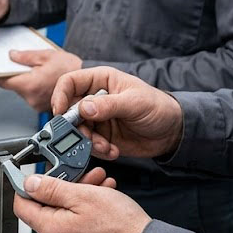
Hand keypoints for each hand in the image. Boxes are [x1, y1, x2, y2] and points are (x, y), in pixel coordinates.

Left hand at [0, 49, 81, 110]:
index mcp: (30, 84)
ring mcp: (37, 104)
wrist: (88, 80)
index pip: (3, 81)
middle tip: (22, 65)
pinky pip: (32, 96)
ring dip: (25, 82)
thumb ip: (26, 56)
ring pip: (23, 91)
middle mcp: (32, 98)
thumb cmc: (71, 68)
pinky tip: (42, 80)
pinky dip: (33, 88)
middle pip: (14, 86)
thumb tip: (12, 56)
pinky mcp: (42, 107)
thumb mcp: (46, 55)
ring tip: (37, 72)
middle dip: (15, 75)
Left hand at [13, 169, 148, 232]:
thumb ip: (52, 189)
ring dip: (81, 197)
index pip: (22, 207)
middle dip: (66, 187)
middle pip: (49, 209)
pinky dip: (89, 212)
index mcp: (51, 230)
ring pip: (67, 216)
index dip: (26, 187)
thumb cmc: (120, 228)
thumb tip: (30, 183)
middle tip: (83, 175)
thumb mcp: (83, 196)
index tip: (36, 175)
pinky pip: (79, 228)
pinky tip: (105, 200)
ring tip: (101, 185)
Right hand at [51, 66, 183, 160]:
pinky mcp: (101, 136)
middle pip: (69, 111)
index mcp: (100, 81)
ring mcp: (97, 119)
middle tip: (87, 137)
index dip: (60, 96)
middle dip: (76, 127)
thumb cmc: (158, 107)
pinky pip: (89, 144)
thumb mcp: (134, 103)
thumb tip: (83, 108)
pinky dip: (97, 151)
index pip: (69, 82)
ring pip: (77, 131)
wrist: (172, 132)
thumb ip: (108, 105)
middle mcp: (95, 99)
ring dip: (88, 142)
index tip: (60, 113)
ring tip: (106, 147)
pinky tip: (113, 151)